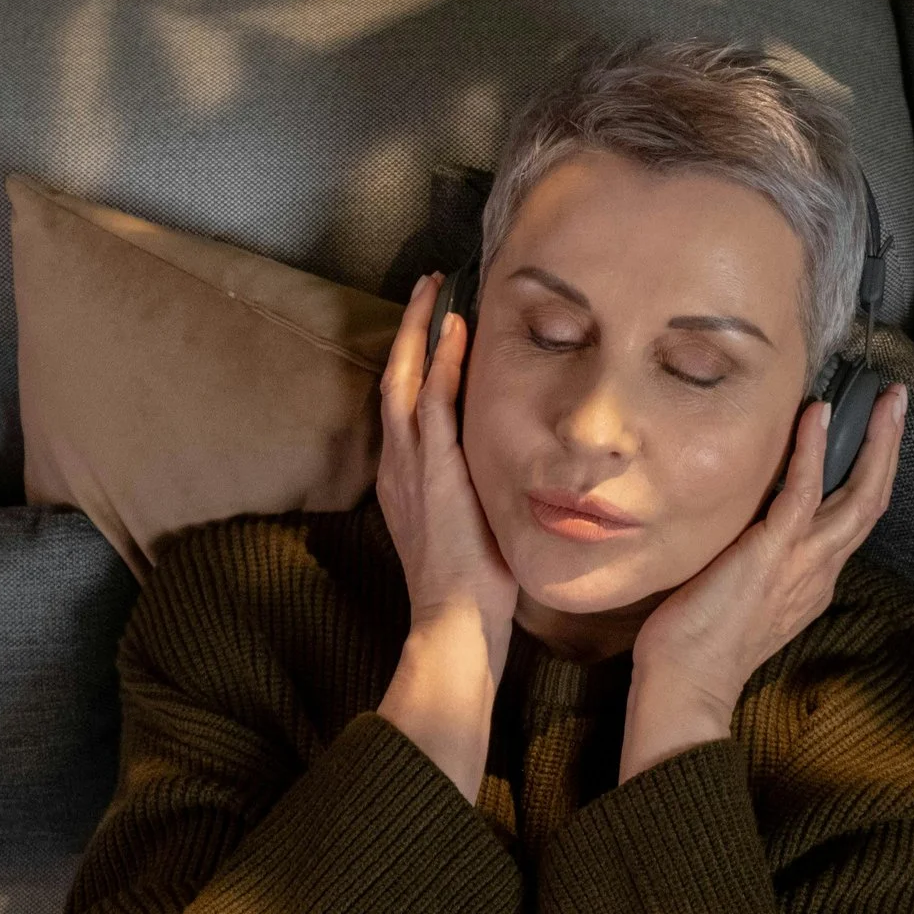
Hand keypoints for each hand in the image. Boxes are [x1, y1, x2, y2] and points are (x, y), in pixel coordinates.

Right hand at [374, 273, 516, 800]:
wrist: (453, 628)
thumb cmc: (472, 590)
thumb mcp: (474, 528)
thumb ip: (481, 494)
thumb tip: (517, 471)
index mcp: (405, 480)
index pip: (407, 404)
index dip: (417, 359)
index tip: (437, 322)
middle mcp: (399, 466)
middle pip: (396, 378)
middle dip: (412, 330)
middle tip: (429, 285)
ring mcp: (411, 468)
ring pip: (406, 381)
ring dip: (421, 332)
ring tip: (435, 291)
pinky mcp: (433, 474)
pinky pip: (432, 405)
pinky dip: (439, 365)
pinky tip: (453, 331)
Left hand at [622, 382, 908, 782]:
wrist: (686, 686)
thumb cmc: (697, 645)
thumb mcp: (741, 594)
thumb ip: (755, 560)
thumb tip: (740, 524)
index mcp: (814, 581)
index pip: (852, 519)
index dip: (867, 474)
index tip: (870, 434)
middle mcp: (820, 570)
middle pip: (872, 502)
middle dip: (888, 448)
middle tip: (896, 401)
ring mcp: (802, 562)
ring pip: (858, 495)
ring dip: (874, 442)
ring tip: (882, 398)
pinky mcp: (773, 553)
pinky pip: (804, 493)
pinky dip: (814, 450)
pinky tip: (818, 413)